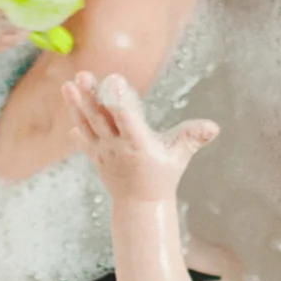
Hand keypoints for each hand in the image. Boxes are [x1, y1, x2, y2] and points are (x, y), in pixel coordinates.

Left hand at [62, 72, 219, 203]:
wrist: (140, 204)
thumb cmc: (162, 177)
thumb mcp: (180, 157)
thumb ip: (193, 138)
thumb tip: (214, 127)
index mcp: (138, 145)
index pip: (127, 119)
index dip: (120, 99)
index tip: (114, 79)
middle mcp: (117, 148)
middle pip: (101, 119)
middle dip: (91, 97)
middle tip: (82, 76)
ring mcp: (103, 153)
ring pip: (87, 125)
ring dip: (76, 105)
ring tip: (67, 86)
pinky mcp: (95, 157)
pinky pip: (82, 138)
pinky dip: (75, 123)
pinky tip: (68, 104)